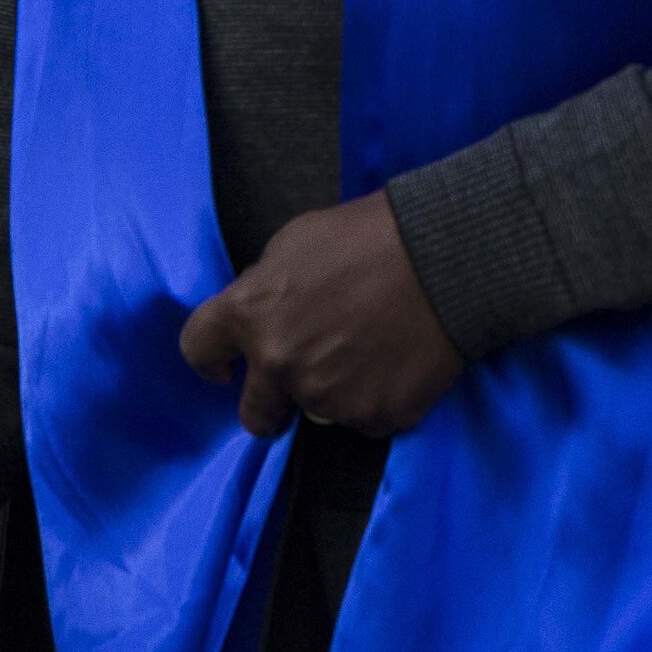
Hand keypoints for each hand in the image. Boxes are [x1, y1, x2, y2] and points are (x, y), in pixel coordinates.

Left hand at [178, 190, 464, 438]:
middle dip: (271, 403)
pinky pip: (368, 417)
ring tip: (376, 350)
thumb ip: (266, 286)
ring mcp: (328, 396)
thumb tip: (264, 315)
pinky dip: (381, 396)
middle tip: (308, 376)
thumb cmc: (374, 233)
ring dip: (337, 390)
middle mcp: (280, 364)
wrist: (453, 255)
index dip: (212, 359)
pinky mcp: (375, 415)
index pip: (198, 349)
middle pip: (254, 414)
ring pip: (319, 411)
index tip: (227, 367)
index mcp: (251, 314)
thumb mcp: (298, 239)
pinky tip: (403, 361)